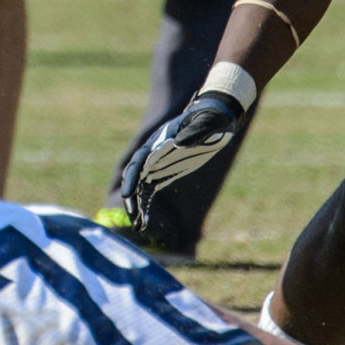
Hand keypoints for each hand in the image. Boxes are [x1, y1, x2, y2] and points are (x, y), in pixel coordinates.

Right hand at [121, 90, 243, 242]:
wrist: (216, 118)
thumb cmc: (211, 118)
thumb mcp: (206, 123)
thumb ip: (195, 132)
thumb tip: (179, 143)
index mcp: (159, 140)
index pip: (140, 160)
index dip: (133, 177)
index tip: (128, 194)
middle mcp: (154, 152)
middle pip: (135, 176)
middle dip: (131, 196)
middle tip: (133, 217)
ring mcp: (158, 163)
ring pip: (140, 186)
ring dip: (136, 205)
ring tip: (138, 226)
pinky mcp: (164, 172)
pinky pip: (149, 190)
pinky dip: (145, 206)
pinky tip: (143, 223)